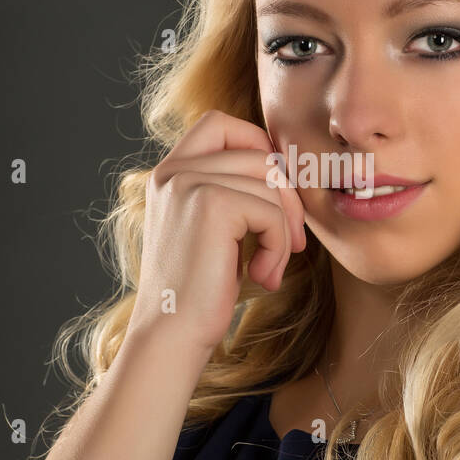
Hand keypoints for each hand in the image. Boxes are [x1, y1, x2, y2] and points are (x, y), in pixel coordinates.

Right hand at [127, 109, 306, 355]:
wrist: (172, 335)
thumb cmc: (200, 291)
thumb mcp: (216, 230)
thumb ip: (235, 191)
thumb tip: (288, 169)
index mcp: (169, 174)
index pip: (220, 124)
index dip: (257, 146)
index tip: (275, 195)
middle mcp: (172, 172)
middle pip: (257, 154)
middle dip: (287, 199)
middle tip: (290, 244)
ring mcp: (187, 184)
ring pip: (269, 182)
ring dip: (283, 229)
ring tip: (269, 268)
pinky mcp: (209, 203)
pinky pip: (271, 211)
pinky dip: (278, 246)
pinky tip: (262, 276)